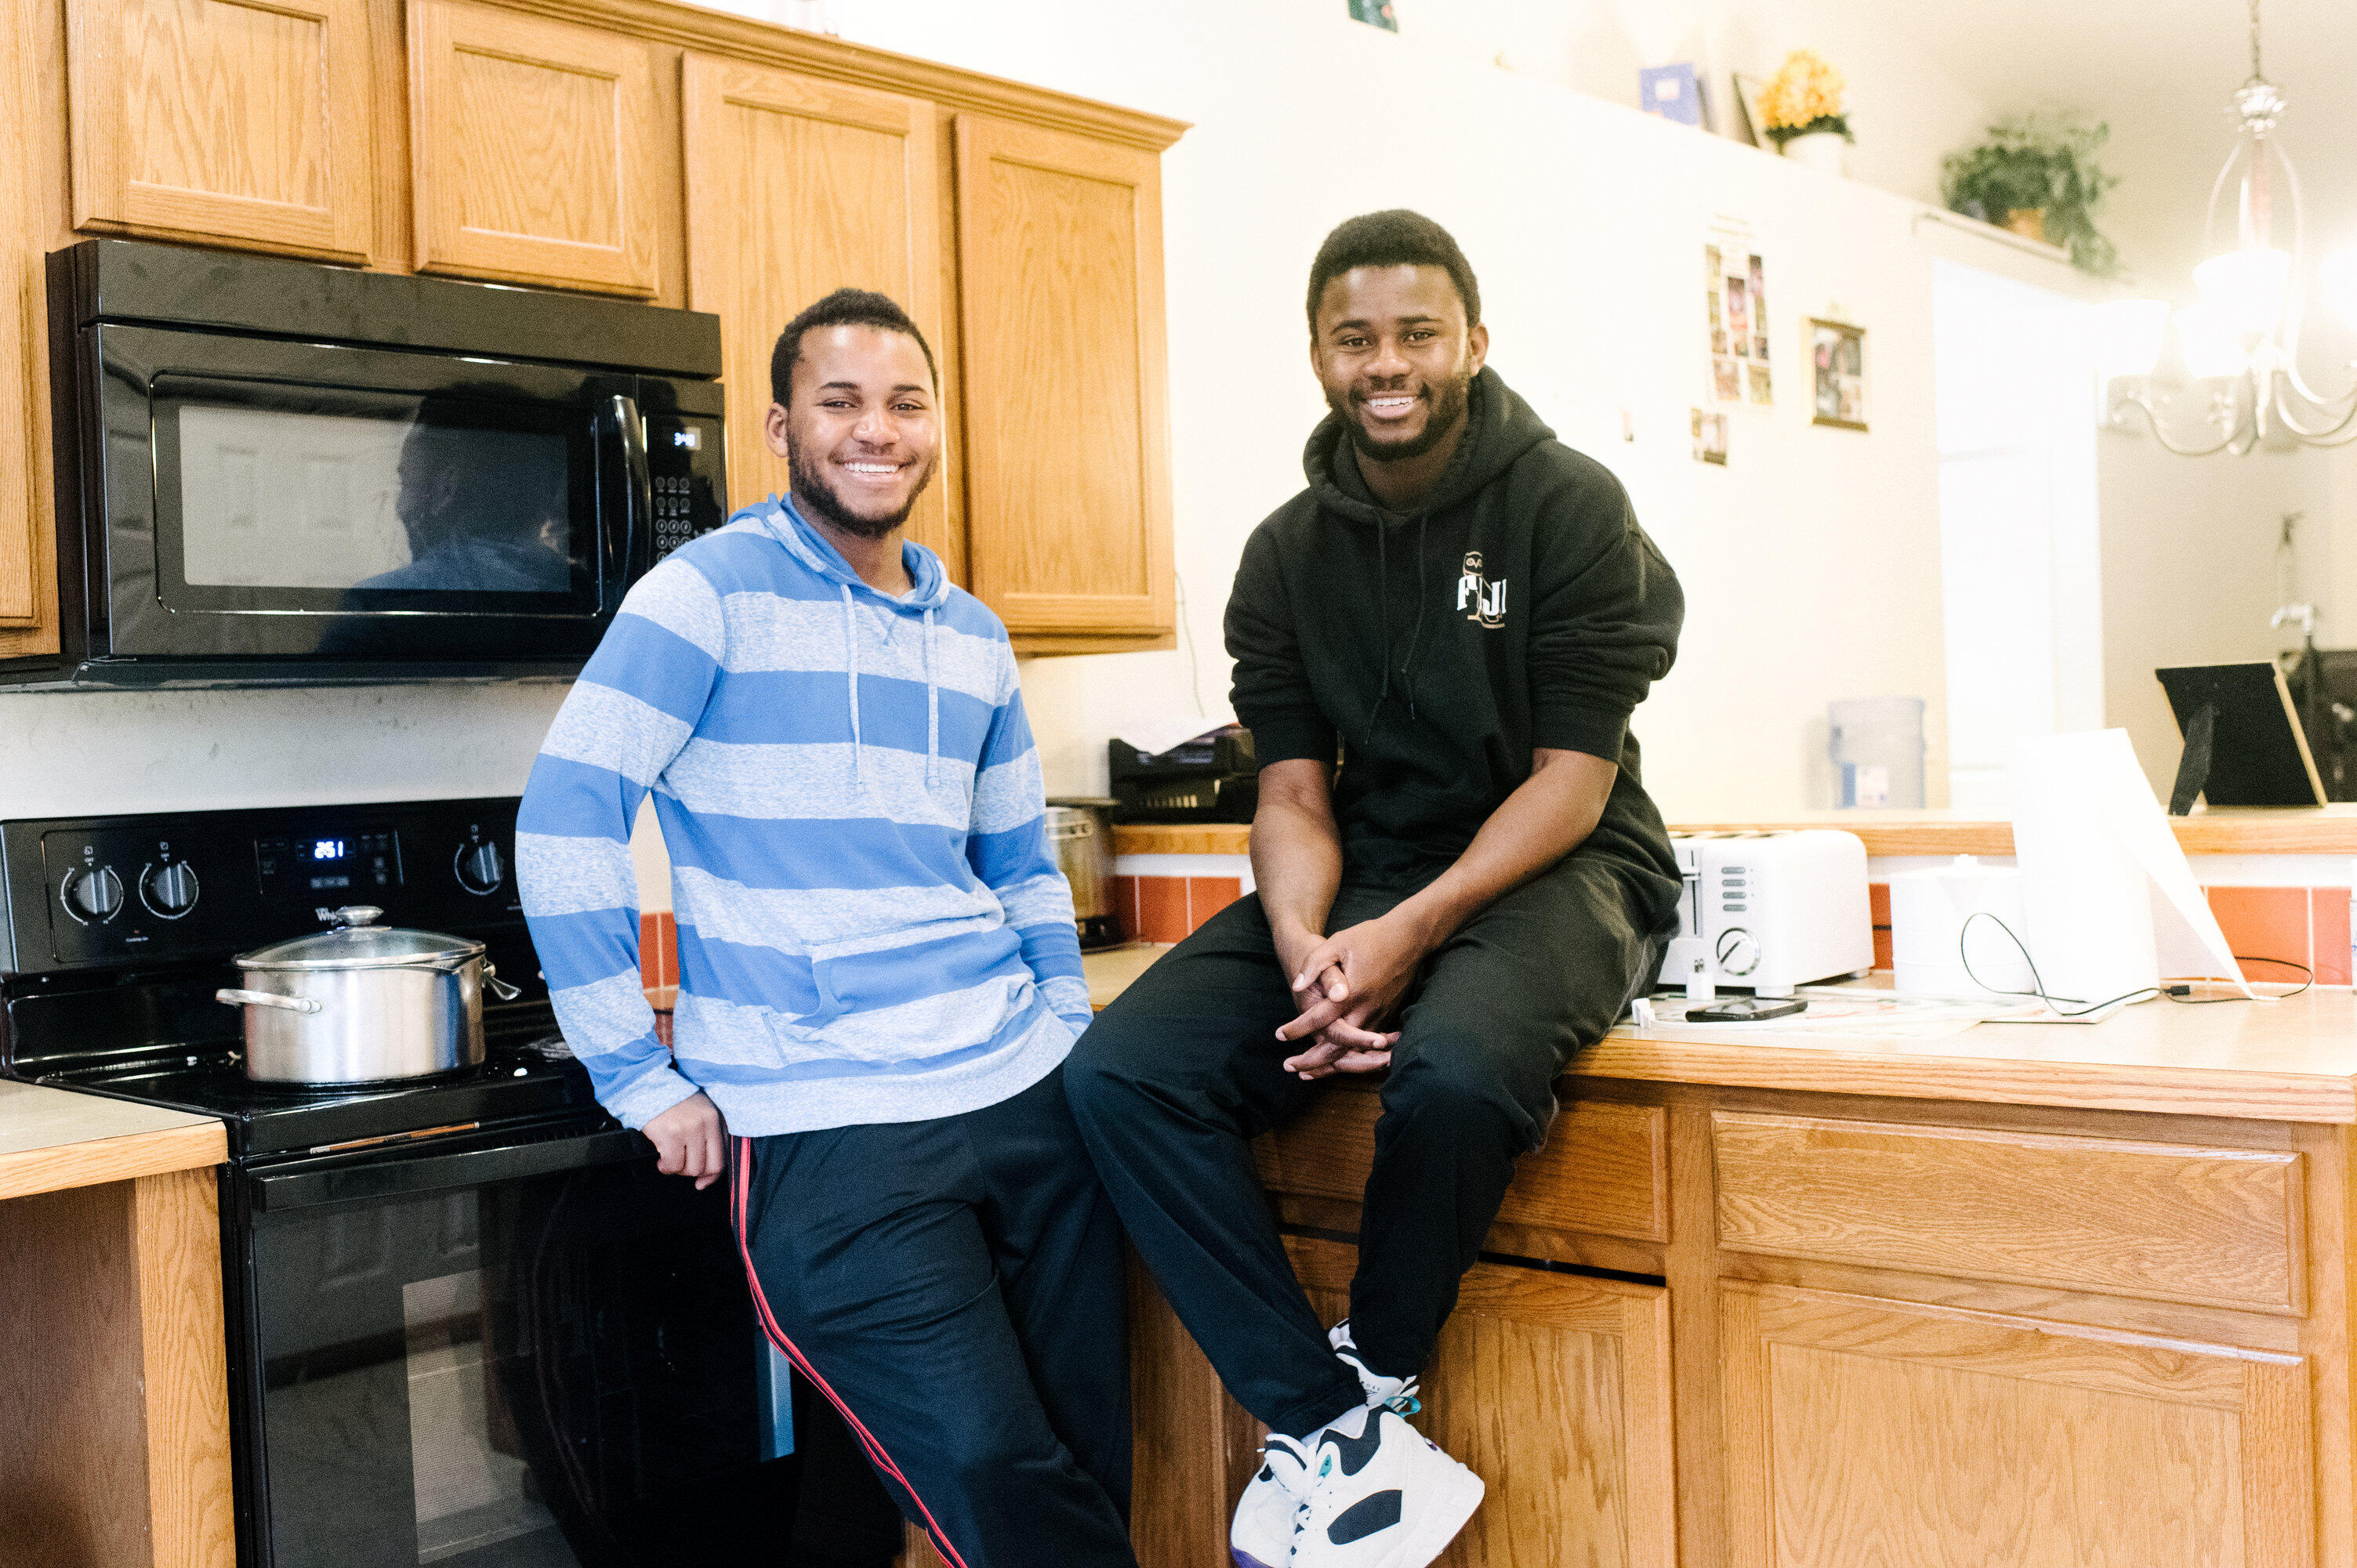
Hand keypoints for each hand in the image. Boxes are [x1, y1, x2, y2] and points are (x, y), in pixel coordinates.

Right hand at [644, 1091, 726, 1189]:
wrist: (648, 1087)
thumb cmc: (672, 1103)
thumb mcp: (698, 1112)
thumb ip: (708, 1135)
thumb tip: (707, 1173)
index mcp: (715, 1119)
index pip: (722, 1156)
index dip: (712, 1175)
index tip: (702, 1183)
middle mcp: (705, 1124)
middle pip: (708, 1166)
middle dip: (692, 1173)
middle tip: (679, 1166)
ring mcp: (689, 1129)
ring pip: (691, 1169)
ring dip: (677, 1169)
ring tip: (668, 1159)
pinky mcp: (671, 1134)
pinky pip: (673, 1165)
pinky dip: (665, 1167)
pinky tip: (660, 1159)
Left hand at [1276, 914, 1427, 1078]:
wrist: (1409, 937)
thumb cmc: (1370, 937)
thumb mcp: (1337, 942)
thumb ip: (1314, 964)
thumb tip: (1297, 986)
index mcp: (1351, 993)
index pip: (1319, 1020)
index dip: (1297, 1029)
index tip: (1279, 1035)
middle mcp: (1366, 1009)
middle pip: (1337, 1047)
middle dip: (1312, 1061)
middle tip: (1289, 1067)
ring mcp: (1379, 1015)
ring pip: (1353, 1051)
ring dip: (1330, 1064)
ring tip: (1307, 1073)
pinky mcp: (1387, 1016)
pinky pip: (1366, 1045)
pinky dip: (1349, 1057)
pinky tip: (1334, 1062)